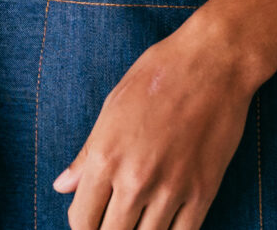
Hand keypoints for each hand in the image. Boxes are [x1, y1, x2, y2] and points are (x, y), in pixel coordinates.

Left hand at [53, 18, 254, 229]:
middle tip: (115, 220)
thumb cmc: (158, 76)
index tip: (90, 219)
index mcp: (106, 157)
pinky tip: (165, 223)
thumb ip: (86, 155)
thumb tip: (62, 186)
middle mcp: (135, 179)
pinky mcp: (203, 192)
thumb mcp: (111, 108)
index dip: (81, 225)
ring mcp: (171, 189)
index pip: (81, 221)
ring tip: (138, 222)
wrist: (213, 62)